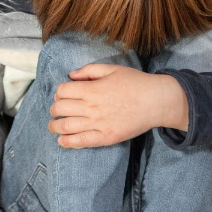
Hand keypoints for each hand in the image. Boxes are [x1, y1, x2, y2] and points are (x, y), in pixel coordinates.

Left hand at [49, 64, 188, 148]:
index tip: (63, 95)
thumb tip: (71, 75)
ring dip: (55, 126)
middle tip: (57, 110)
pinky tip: (62, 140)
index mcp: (92, 89)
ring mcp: (98, 124)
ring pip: (65, 127)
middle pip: (60, 109)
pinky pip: (81, 142)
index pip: (62, 91)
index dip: (59, 92)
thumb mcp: (112, 69)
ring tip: (54, 126)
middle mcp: (92, 107)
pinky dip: (67, 142)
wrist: (156, 101)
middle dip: (54, 109)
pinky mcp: (106, 137)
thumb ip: (89, 70)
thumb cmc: (136, 83)